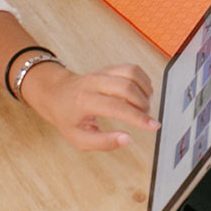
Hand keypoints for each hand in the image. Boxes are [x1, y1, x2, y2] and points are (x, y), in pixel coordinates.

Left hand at [18, 61, 157, 150]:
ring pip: (132, 73)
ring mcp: (102, 72)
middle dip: (143, 104)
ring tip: (145, 105)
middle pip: (127, 87)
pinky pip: (132, 68)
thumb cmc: (67, 117)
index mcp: (84, 101)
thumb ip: (102, 142)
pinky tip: (142, 93)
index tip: (154, 126)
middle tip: (146, 118)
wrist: (56, 93)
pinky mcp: (109, 68)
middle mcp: (94, 83)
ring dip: (145, 90)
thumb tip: (127, 139)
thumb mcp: (78, 138)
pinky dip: (143, 80)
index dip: (138, 118)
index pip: (116, 108)